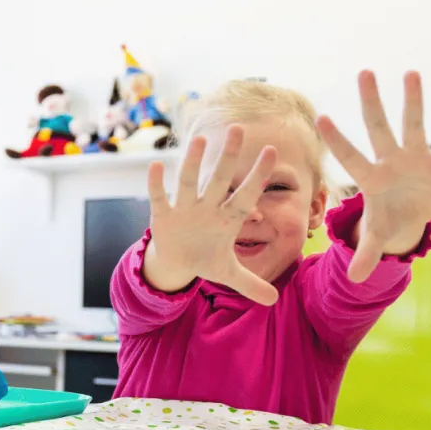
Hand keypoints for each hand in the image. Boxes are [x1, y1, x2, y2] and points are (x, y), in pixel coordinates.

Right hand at [142, 127, 280, 304]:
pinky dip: (156, 184)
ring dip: (193, 162)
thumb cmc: (205, 257)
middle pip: (220, 178)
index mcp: (227, 218)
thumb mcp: (228, 274)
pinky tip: (155, 165)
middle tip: (238, 129)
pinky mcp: (163, 216)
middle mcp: (208, 207)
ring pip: (189, 182)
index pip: (246, 194)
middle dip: (228, 156)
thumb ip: (251, 284)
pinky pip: (159, 198)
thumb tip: (275, 301)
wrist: (176, 261)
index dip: (258, 176)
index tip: (273, 152)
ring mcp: (185, 209)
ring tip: (199, 140)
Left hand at [317, 71, 430, 282]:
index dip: (338, 141)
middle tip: (364, 72)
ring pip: (414, 125)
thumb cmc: (387, 219)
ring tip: (410, 72)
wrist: (410, 215)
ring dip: (413, 101)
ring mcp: (416, 159)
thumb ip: (365, 253)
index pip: (351, 157)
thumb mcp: (376, 236)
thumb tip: (352, 280)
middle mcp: (391, 161)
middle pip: (378, 128)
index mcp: (371, 178)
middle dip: (371, 103)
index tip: (322, 118)